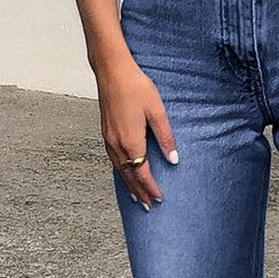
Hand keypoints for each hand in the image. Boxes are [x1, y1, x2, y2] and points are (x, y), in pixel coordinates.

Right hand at [95, 53, 178, 210]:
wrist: (111, 71)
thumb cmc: (136, 87)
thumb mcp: (157, 111)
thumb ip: (165, 137)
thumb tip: (173, 160)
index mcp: (132, 141)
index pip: (142, 173)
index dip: (151, 188)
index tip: (159, 198)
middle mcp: (117, 144)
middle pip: (129, 177)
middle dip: (140, 193)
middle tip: (148, 207)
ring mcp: (109, 139)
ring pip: (119, 170)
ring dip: (129, 186)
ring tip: (137, 198)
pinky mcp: (105, 133)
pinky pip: (113, 161)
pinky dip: (120, 173)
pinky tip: (125, 175)